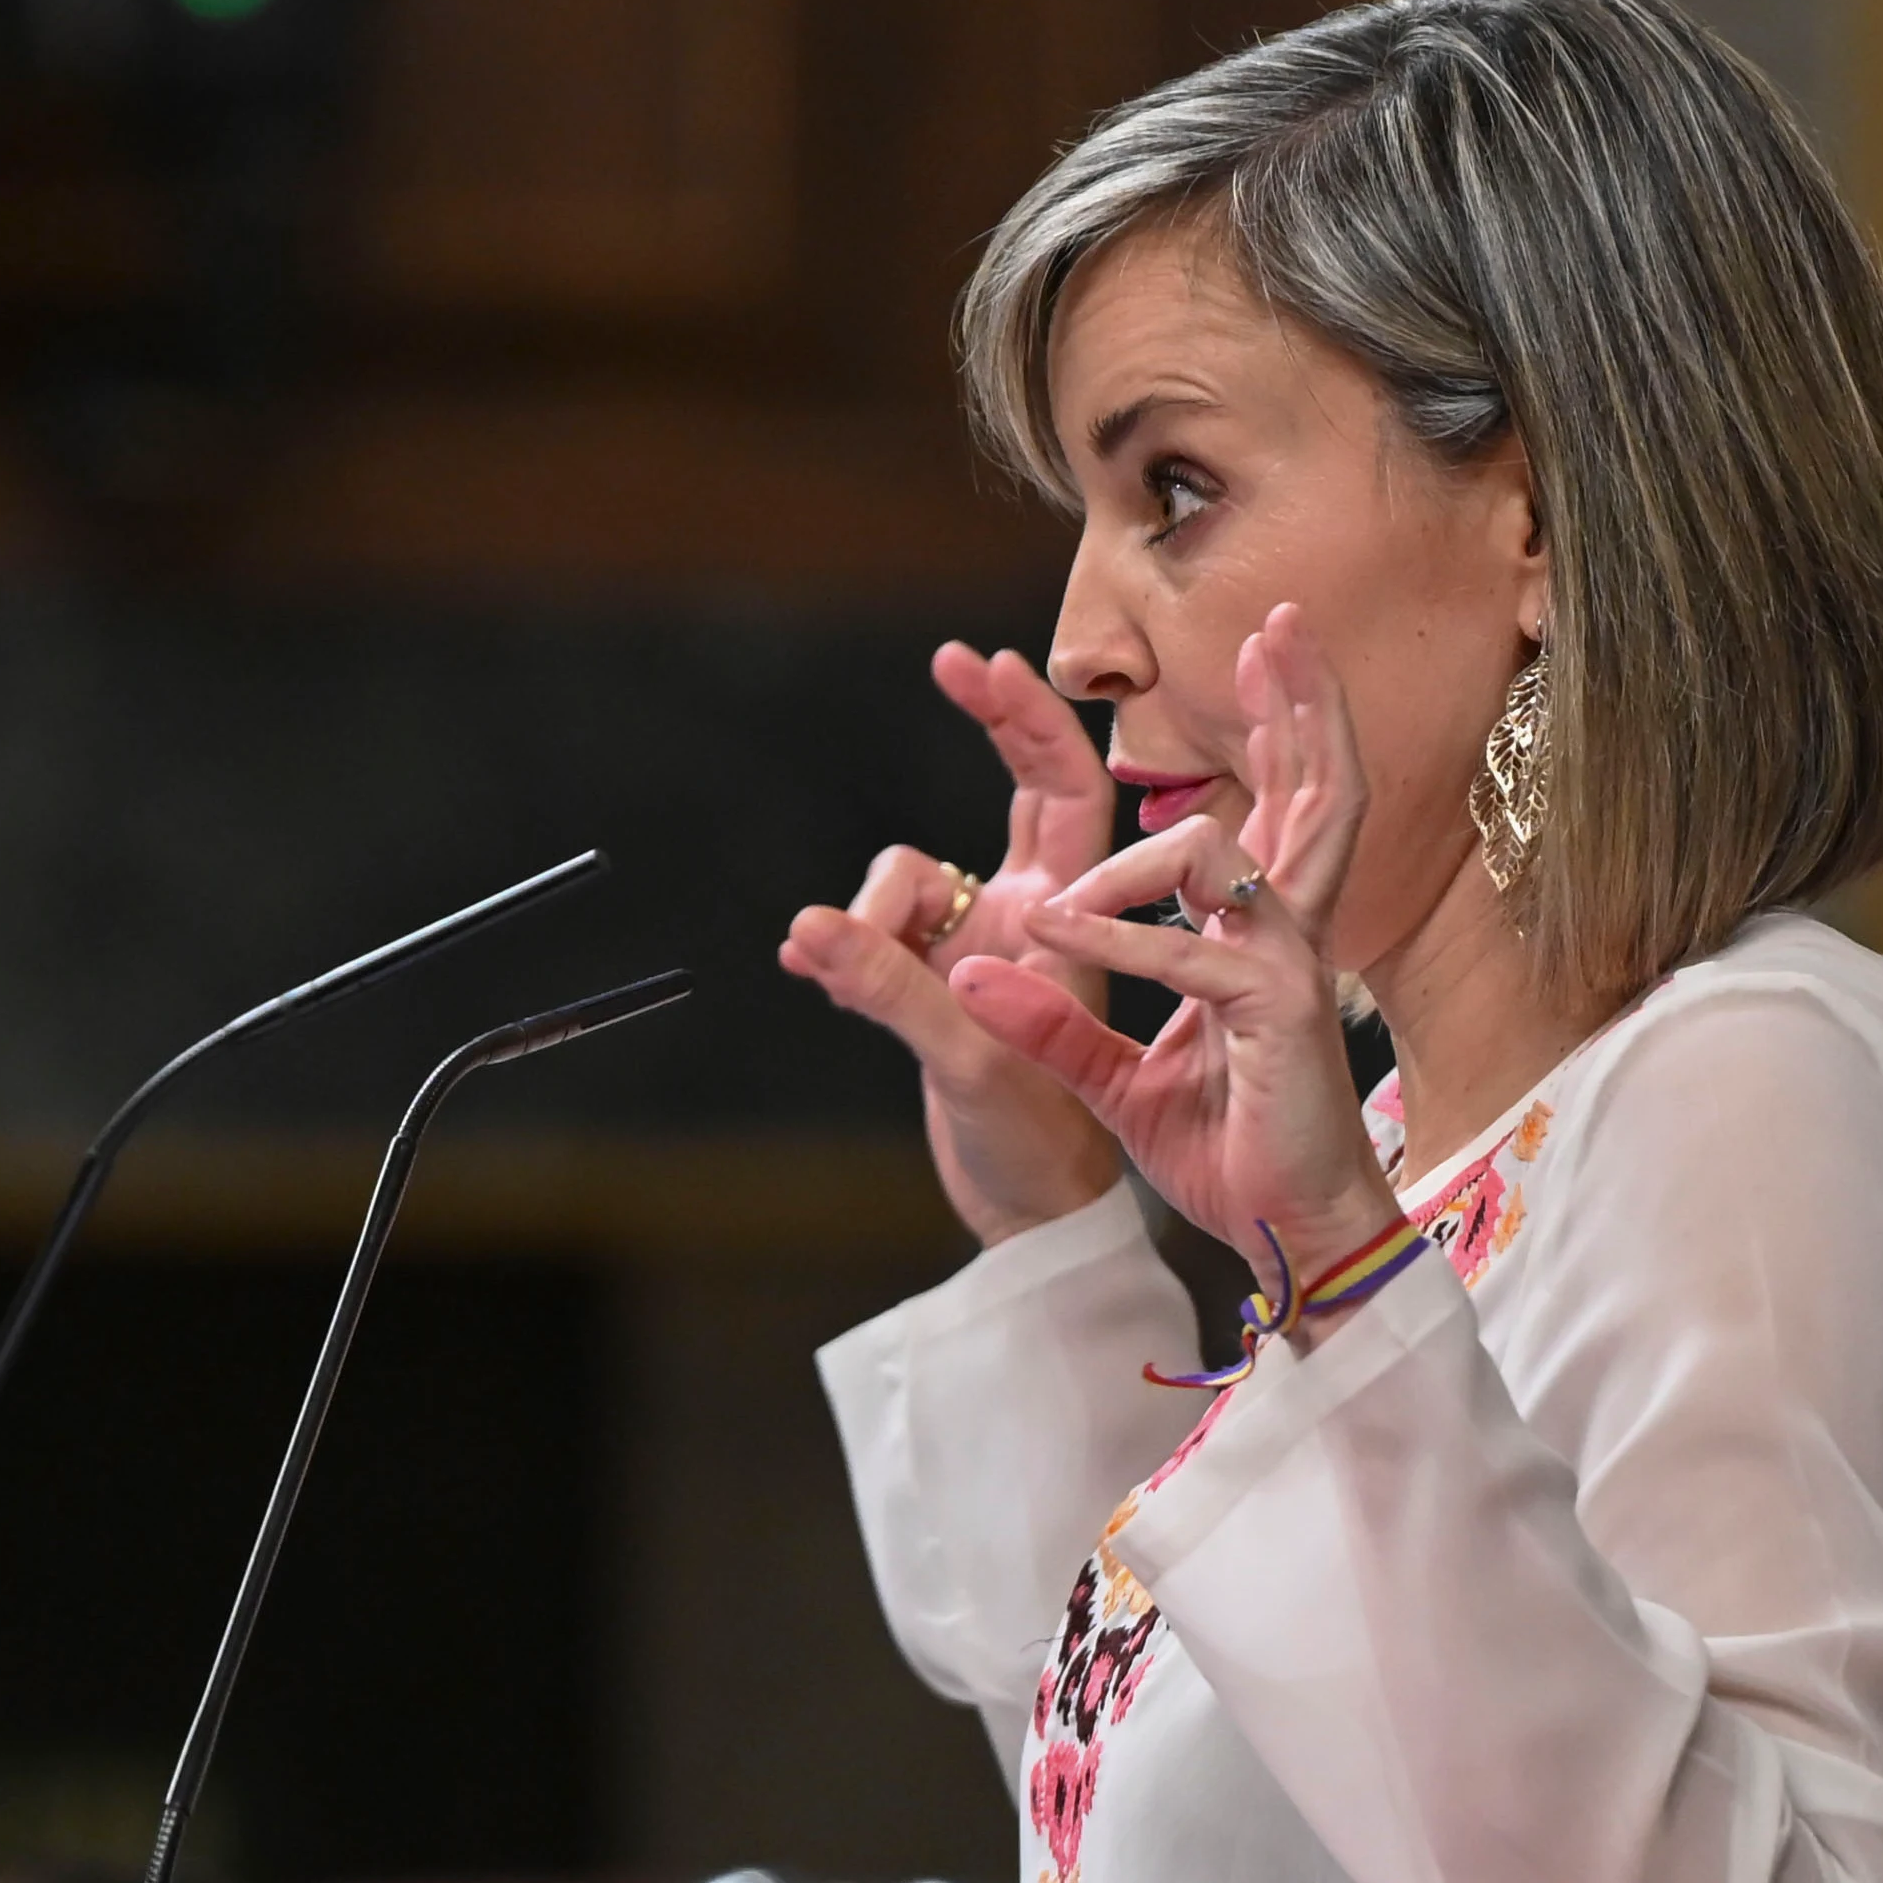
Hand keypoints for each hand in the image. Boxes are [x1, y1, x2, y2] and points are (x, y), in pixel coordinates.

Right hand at [781, 643, 1130, 1245]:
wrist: (1031, 1222)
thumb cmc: (1043, 1147)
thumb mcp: (966, 1060)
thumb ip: (891, 989)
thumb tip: (809, 928)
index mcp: (1072, 916)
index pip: (1067, 789)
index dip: (1032, 717)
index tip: (988, 660)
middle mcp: (1033, 914)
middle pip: (1012, 788)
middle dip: (989, 722)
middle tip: (954, 662)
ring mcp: (977, 945)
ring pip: (908, 879)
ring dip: (871, 913)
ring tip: (842, 975)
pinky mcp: (927, 984)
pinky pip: (866, 936)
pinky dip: (837, 946)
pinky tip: (809, 968)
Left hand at [946, 605, 1401, 1301]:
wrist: (1290, 1239)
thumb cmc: (1229, 1153)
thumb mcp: (1117, 1082)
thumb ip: (1054, 1023)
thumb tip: (981, 971)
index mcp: (1262, 932)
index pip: (1281, 805)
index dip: (1278, 725)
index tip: (1258, 652)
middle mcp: (1289, 933)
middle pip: (1316, 790)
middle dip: (1299, 702)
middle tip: (1282, 621)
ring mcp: (1291, 968)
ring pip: (1249, 847)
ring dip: (1161, 830)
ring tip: (1090, 837)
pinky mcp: (1278, 1017)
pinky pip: (1190, 953)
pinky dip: (1120, 938)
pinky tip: (1062, 932)